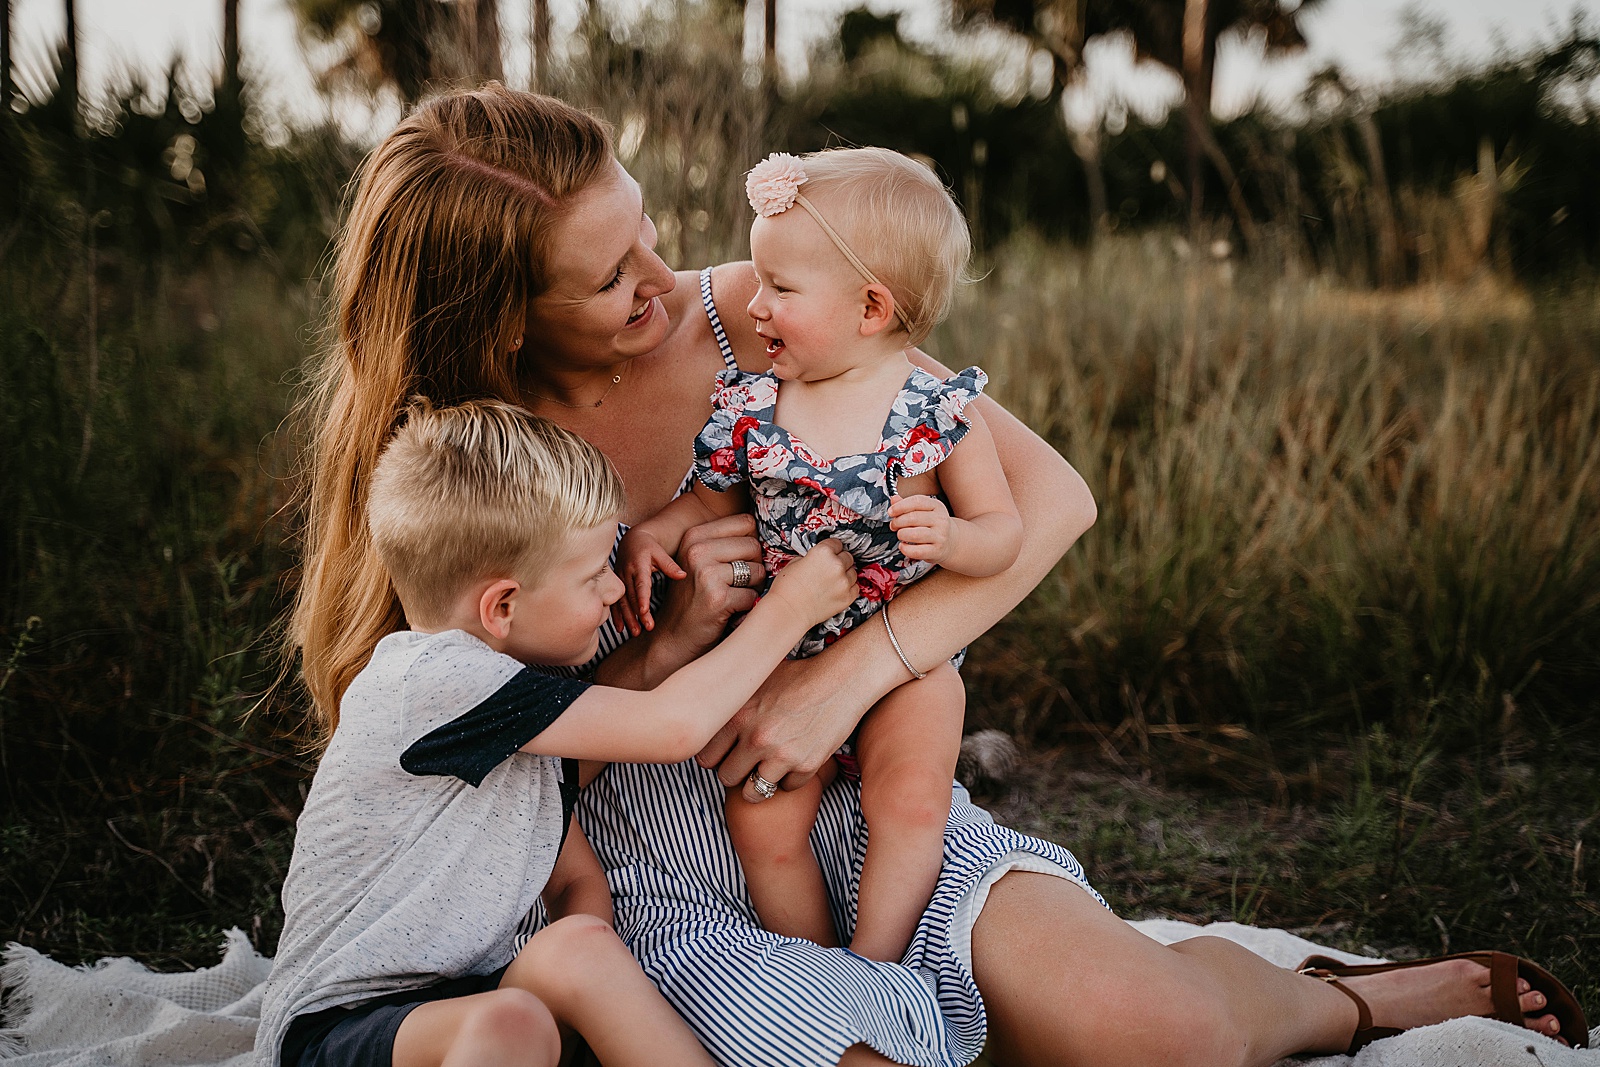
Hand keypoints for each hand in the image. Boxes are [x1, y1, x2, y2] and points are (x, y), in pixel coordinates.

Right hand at [613, 528, 685, 636]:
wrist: (630, 541)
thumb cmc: (648, 547)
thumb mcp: (659, 552)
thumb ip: (670, 565)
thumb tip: (683, 575)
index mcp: (638, 565)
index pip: (641, 584)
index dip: (642, 597)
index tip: (644, 610)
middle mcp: (626, 574)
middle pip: (631, 597)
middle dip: (637, 614)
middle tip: (646, 629)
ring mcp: (619, 580)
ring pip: (622, 602)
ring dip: (627, 618)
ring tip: (635, 632)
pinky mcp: (615, 585)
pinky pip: (614, 602)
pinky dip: (617, 616)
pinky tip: (621, 628)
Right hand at [642, 514, 766, 661]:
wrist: (673, 638)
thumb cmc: (694, 599)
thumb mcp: (700, 562)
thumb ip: (727, 543)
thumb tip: (770, 533)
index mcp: (694, 535)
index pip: (746, 522)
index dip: (750, 544)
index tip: (739, 561)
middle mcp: (697, 551)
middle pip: (754, 546)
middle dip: (753, 567)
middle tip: (735, 584)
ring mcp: (706, 574)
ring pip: (758, 570)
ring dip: (752, 588)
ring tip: (731, 597)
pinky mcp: (717, 598)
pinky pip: (754, 596)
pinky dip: (747, 607)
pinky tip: (729, 611)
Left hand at [700, 654, 880, 795]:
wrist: (843, 679)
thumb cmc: (799, 674)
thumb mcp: (757, 678)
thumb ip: (731, 700)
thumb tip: (704, 709)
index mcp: (737, 715)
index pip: (705, 757)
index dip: (717, 756)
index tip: (727, 752)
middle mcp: (755, 737)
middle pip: (726, 777)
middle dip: (736, 771)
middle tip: (748, 761)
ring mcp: (780, 754)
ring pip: (752, 792)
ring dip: (759, 782)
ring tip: (768, 767)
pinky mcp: (806, 765)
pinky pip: (786, 788)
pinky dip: (790, 778)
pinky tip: (795, 759)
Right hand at [764, 538, 857, 627]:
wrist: (788, 611)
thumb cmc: (787, 589)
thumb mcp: (795, 562)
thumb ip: (812, 557)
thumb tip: (819, 559)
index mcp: (823, 552)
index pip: (837, 543)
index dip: (832, 549)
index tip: (830, 554)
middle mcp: (836, 565)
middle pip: (848, 557)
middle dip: (839, 561)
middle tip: (829, 569)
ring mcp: (844, 582)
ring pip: (853, 572)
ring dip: (844, 575)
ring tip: (831, 582)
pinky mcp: (847, 597)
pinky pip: (855, 588)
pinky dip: (848, 588)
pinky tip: (836, 590)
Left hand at [889, 494, 952, 564]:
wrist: (951, 542)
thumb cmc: (934, 525)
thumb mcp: (924, 511)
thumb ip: (908, 505)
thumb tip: (894, 499)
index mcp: (936, 506)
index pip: (917, 502)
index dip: (900, 506)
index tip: (891, 512)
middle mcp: (940, 520)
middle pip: (913, 518)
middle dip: (898, 522)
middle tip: (894, 525)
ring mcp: (940, 536)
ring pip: (914, 534)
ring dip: (901, 534)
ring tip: (901, 535)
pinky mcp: (937, 551)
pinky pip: (917, 551)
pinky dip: (905, 549)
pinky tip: (903, 546)